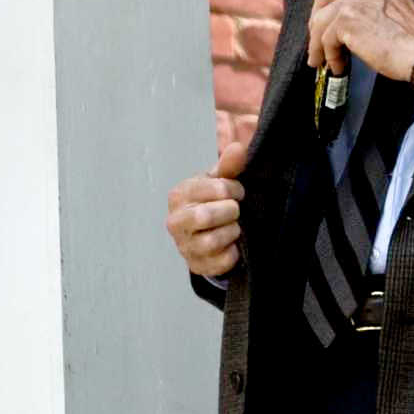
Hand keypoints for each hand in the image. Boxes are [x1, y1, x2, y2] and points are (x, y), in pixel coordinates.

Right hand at [166, 141, 249, 277]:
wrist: (202, 234)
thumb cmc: (210, 201)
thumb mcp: (218, 181)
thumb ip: (228, 166)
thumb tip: (238, 148)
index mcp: (179, 195)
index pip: (214, 189)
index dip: (233, 189)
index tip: (238, 192)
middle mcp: (175, 221)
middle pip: (206, 216)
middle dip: (230, 211)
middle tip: (235, 210)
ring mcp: (184, 246)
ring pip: (213, 241)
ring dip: (232, 232)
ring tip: (233, 227)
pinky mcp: (196, 265)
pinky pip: (221, 261)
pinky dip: (233, 253)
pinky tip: (232, 245)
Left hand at [306, 0, 413, 82]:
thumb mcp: (394, 5)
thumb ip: (370, 1)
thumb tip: (343, 17)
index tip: (323, 11)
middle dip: (317, 19)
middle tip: (317, 39)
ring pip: (320, 19)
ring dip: (317, 42)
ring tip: (322, 59)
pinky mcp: (347, 20)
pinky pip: (325, 38)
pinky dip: (328, 55)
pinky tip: (337, 65)